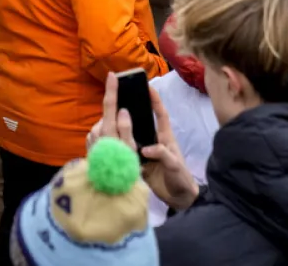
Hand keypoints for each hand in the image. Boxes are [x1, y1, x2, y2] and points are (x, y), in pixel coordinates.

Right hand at [97, 72, 198, 211]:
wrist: (178, 200)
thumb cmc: (181, 179)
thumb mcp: (175, 166)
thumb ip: (163, 155)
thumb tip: (145, 149)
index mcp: (165, 138)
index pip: (160, 115)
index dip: (155, 100)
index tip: (148, 86)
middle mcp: (153, 141)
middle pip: (141, 121)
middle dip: (130, 108)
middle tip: (118, 97)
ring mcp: (144, 152)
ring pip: (130, 135)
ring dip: (120, 127)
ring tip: (107, 119)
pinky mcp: (137, 163)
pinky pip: (125, 150)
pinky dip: (117, 146)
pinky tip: (106, 143)